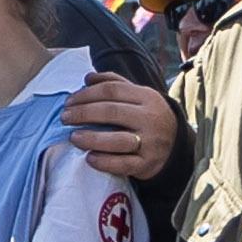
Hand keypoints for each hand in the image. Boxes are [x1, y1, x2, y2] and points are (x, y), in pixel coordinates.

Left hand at [64, 74, 179, 182]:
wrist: (176, 144)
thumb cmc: (147, 116)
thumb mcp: (138, 95)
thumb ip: (114, 83)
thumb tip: (87, 77)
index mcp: (146, 97)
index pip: (111, 90)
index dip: (86, 95)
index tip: (68, 102)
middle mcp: (149, 118)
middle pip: (111, 112)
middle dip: (83, 113)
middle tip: (65, 118)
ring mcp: (150, 142)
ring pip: (118, 140)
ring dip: (91, 138)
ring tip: (73, 137)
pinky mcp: (147, 164)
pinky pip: (123, 164)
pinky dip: (104, 162)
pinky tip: (89, 158)